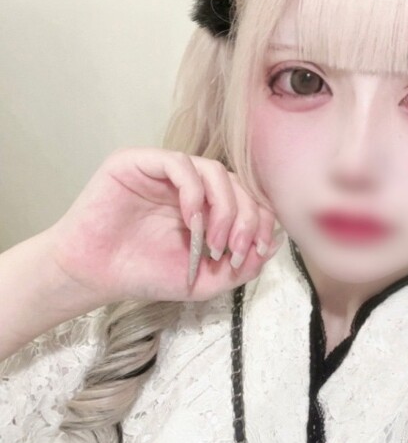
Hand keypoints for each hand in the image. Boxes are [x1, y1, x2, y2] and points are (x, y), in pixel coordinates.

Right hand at [46, 147, 281, 304]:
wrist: (96, 275)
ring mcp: (164, 172)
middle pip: (237, 184)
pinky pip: (179, 164)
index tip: (256, 252)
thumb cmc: (145, 274)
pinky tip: (192, 222)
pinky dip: (194, 193)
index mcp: (206, 207)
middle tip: (236, 250)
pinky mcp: (138, 162)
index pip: (247, 200)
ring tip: (214, 243)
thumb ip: (242, 265)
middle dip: (247, 219)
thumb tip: (277, 242)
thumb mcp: (205, 280)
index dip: (260, 222)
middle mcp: (189, 185)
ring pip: (214, 171)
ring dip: (225, 209)